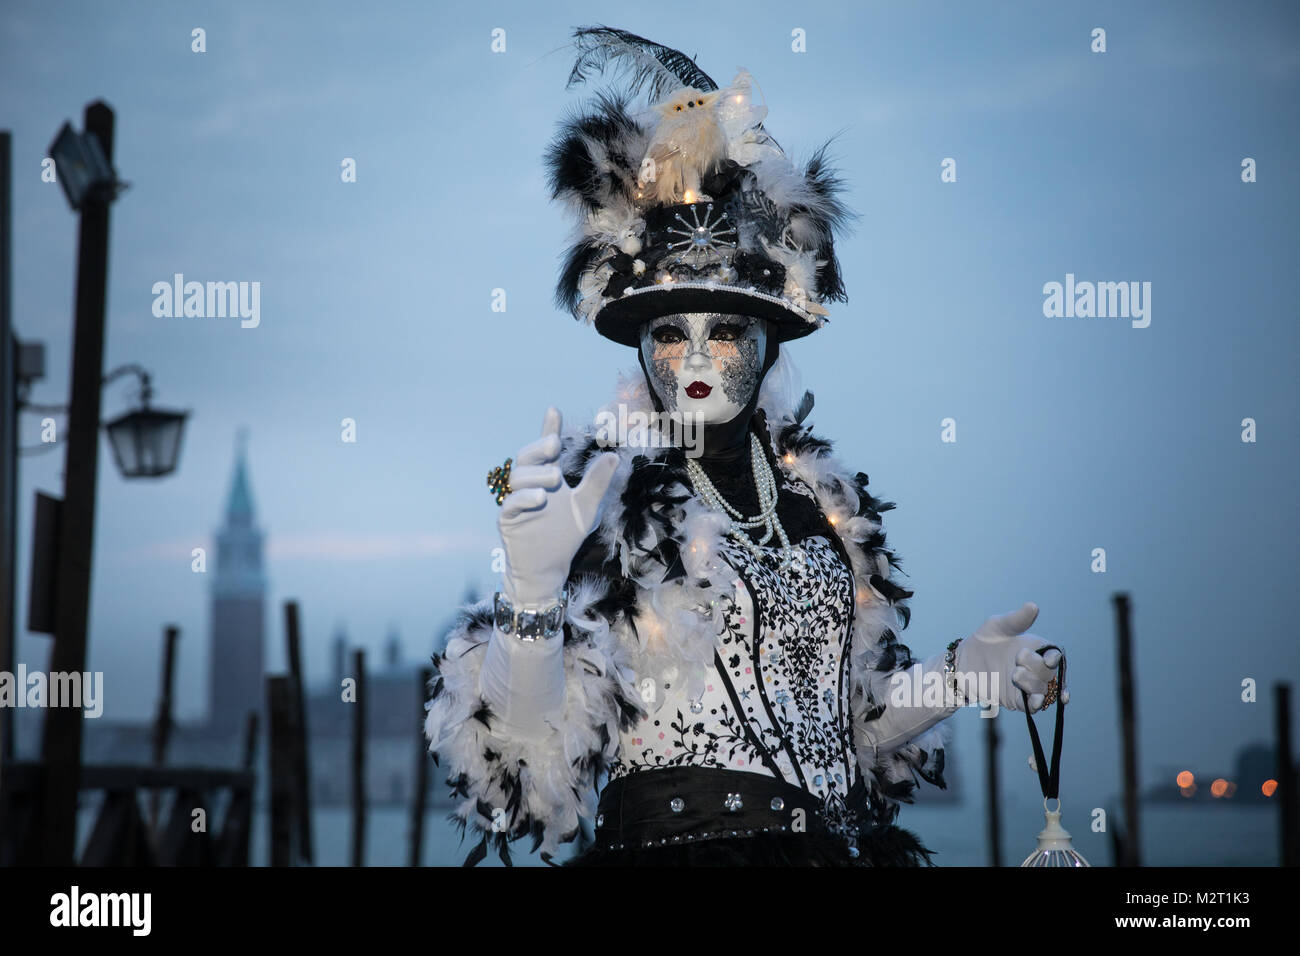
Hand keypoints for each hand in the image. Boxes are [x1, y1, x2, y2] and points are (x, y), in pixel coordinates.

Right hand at [498, 406, 618, 606]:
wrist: (549, 568)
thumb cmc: (565, 536)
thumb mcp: (587, 507)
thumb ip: (597, 483)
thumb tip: (614, 457)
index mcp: (546, 478)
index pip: (546, 450)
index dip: (547, 429)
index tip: (553, 410)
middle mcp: (529, 486)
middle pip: (526, 457)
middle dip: (539, 448)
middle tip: (555, 444)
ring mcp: (515, 502)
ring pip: (517, 478)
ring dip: (535, 474)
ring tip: (555, 478)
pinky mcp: (507, 521)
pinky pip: (510, 504)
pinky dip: (524, 499)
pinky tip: (540, 499)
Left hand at [954, 602, 1067, 712]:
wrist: (962, 663)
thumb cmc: (983, 640)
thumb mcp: (997, 626)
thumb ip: (1016, 620)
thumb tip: (1033, 606)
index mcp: (1036, 649)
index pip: (1055, 655)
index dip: (1055, 658)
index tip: (1048, 658)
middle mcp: (1036, 668)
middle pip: (1051, 672)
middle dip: (1038, 667)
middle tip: (1018, 659)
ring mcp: (1028, 685)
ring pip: (1044, 689)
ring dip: (1034, 684)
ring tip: (1014, 675)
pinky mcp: (1018, 700)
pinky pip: (1034, 706)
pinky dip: (1037, 704)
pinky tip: (1034, 701)